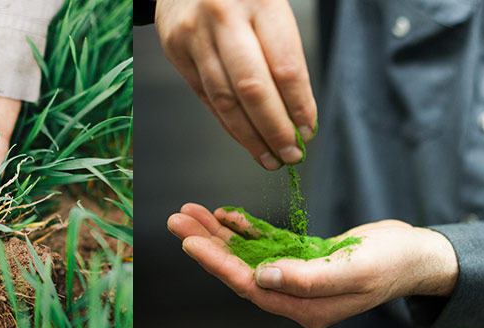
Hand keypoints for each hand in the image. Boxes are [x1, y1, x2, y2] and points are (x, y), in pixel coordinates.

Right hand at [155, 0, 316, 169]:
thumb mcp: (270, 2)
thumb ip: (283, 49)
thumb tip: (297, 111)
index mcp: (260, 0)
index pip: (285, 66)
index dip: (299, 105)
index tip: (308, 129)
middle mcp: (224, 16)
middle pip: (253, 89)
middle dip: (275, 129)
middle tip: (291, 154)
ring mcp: (194, 34)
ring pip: (224, 99)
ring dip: (250, 136)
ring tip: (270, 157)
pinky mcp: (175, 49)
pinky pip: (204, 96)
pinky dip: (227, 123)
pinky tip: (244, 138)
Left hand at [167, 203, 458, 327]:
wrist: (414, 253)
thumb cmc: (391, 263)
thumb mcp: (354, 270)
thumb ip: (308, 278)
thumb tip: (264, 276)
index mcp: (303, 307)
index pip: (249, 286)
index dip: (218, 264)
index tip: (191, 242)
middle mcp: (293, 294)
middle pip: (238, 270)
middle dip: (207, 245)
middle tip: (178, 221)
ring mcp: (294, 276)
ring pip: (245, 255)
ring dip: (218, 234)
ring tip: (190, 213)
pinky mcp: (298, 257)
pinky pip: (263, 243)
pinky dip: (243, 229)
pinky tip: (225, 216)